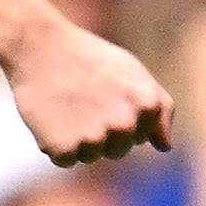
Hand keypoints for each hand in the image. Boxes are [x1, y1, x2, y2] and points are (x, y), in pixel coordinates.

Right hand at [8, 13, 172, 165]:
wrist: (39, 46)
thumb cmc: (89, 58)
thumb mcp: (133, 72)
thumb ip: (160, 108)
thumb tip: (166, 147)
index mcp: (147, 106)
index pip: (140, 136)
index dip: (120, 117)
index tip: (104, 94)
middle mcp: (125, 125)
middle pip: (117, 150)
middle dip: (101, 132)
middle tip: (82, 100)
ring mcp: (95, 139)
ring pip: (90, 156)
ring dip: (77, 139)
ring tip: (66, 106)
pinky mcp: (65, 149)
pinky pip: (64, 160)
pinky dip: (54, 143)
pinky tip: (50, 117)